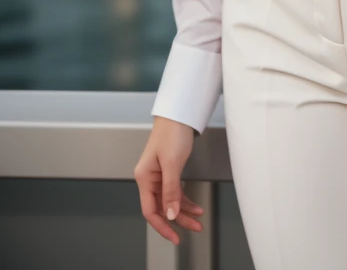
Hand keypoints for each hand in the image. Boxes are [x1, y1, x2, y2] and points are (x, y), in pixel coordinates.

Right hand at [134, 116, 204, 245]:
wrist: (179, 114)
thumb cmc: (172, 132)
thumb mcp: (172, 163)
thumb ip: (171, 190)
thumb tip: (171, 214)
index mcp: (144, 178)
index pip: (150, 210)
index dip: (163, 226)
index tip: (175, 237)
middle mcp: (149, 179)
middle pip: (162, 208)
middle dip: (178, 220)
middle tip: (195, 228)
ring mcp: (159, 176)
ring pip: (170, 202)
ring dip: (184, 212)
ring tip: (199, 220)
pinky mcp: (169, 171)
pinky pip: (175, 192)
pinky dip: (185, 200)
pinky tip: (195, 207)